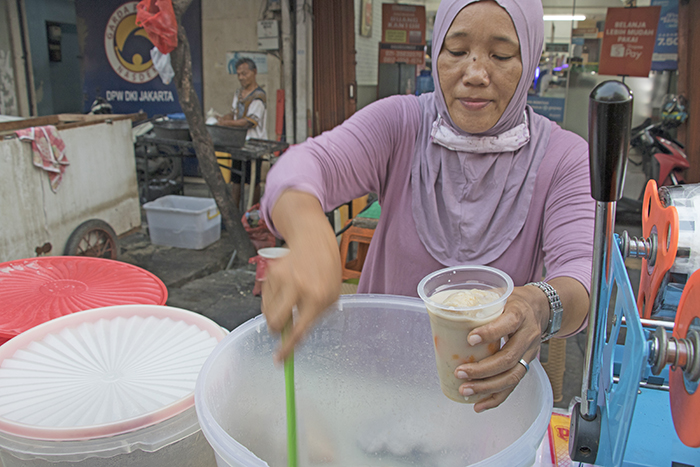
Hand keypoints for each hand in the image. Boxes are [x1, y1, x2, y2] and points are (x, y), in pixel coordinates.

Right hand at [261, 245, 340, 362]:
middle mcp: (298, 287)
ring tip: (287, 303)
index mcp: (317, 296)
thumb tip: (295, 340)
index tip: (279, 360)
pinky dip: (272, 300)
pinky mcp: (270, 272)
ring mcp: (282, 278)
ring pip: (267, 312)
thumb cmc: (326, 270)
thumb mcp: (330, 296)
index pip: (299, 330)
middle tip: (283, 327)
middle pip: (275, 323)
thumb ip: (314, 317)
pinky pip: (265, 298)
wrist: (315, 241)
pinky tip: (284, 290)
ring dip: (274, 315)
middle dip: (277, 330)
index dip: (287, 349)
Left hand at [454, 285, 548, 411]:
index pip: (507, 324)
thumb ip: (477, 302)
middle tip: (460, 372)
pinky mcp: (526, 365)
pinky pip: (513, 385)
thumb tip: (443, 308)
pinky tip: (479, 405)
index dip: (490, 333)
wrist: (540, 307)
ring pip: (512, 376)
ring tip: (465, 390)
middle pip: (508, 358)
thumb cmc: (512, 301)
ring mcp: (529, 353)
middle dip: (483, 369)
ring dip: (487, 387)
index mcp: (519, 314)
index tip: (470, 339)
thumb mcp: (499, 295)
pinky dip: (496, 398)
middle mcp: (527, 336)